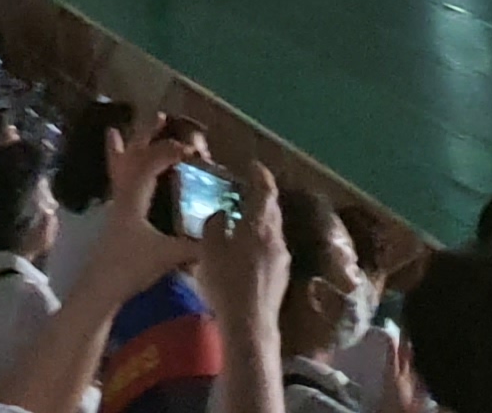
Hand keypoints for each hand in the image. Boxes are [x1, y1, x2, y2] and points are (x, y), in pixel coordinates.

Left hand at [83, 126, 203, 302]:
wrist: (100, 290)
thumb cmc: (131, 268)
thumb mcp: (166, 255)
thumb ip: (193, 246)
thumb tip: (218, 238)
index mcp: (133, 199)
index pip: (151, 164)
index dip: (170, 152)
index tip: (191, 150)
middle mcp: (122, 197)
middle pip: (131, 157)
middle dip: (145, 136)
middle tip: (158, 116)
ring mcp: (115, 208)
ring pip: (118, 170)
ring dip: (124, 150)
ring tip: (114, 131)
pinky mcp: (113, 221)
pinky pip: (115, 186)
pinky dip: (115, 172)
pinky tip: (118, 175)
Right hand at [195, 159, 287, 333]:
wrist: (250, 325)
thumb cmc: (226, 282)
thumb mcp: (209, 249)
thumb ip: (214, 224)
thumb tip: (223, 213)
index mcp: (260, 224)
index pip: (265, 190)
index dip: (260, 175)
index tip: (252, 166)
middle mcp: (276, 237)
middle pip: (272, 209)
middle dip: (259, 198)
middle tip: (243, 192)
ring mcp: (282, 258)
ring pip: (272, 230)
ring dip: (259, 221)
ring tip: (242, 221)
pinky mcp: (281, 277)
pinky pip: (271, 248)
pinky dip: (261, 240)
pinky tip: (247, 251)